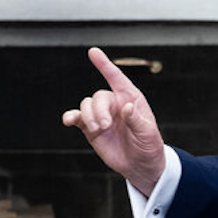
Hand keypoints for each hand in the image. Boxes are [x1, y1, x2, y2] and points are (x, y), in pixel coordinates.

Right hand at [61, 47, 165, 195]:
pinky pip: (77, 118)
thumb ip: (136, 119)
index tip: (93, 51)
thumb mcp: (148, 133)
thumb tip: (126, 107)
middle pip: (98, 96)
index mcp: (130, 98)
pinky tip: (69, 120)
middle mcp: (114, 104)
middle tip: (104, 126)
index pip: (116, 77)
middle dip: (98, 109)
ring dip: (88, 116)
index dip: (104, 64)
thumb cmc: (149, 145)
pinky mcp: (91, 129)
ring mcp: (101, 115)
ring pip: (86, 105)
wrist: (140, 165)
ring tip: (98, 130)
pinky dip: (71, 117)